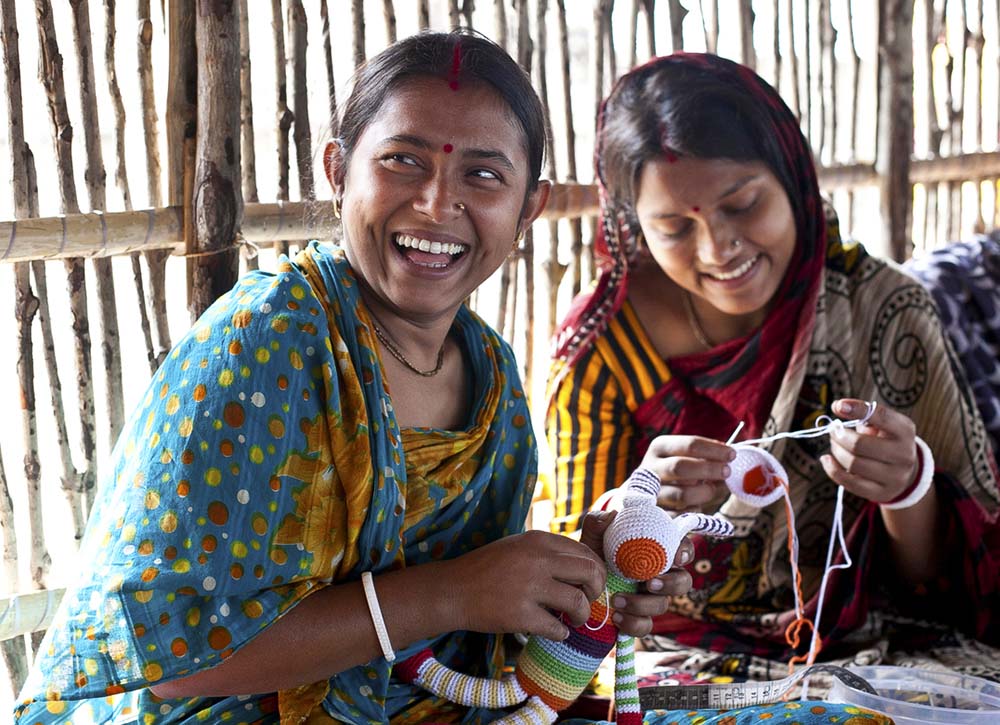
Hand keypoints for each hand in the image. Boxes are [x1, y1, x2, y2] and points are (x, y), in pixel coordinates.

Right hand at [445, 530, 605, 640]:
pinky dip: (562, 633)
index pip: (584, 551)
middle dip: (596, 590)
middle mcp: (537, 560)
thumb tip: (582, 567)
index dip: (595, 570)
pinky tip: (557, 632)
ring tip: (575, 619)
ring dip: (583, 615)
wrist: (453, 590)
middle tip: (589, 601)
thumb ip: (546, 552)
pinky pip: (557, 628)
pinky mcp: (521, 615)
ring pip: (578, 602)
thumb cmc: (485, 568)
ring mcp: (529, 587)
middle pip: (589, 572)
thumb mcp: (517, 546)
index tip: (591, 583)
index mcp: (538, 540)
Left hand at [579, 510, 693, 636]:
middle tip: (650, 582)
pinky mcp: (638, 618)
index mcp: (656, 552)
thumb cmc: (593, 553)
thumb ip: (599, 522)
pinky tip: (616, 616)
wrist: (578, 582)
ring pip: (662, 605)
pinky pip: (645, 626)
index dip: (685, 552)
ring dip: (642, 604)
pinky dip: (633, 623)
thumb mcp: (593, 536)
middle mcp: (659, 576)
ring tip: (617, 599)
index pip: (682, 549)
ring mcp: (651, 599)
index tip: (676, 556)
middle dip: (671, 584)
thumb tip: (613, 515)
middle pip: (683, 582)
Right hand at [639, 435, 734, 510]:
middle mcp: (650, 468)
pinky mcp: (654, 513)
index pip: (690, 444)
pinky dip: (694, 510)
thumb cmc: (678, 473)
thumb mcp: (688, 458)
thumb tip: (730, 458)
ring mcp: (650, 492)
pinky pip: (680, 515)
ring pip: (681, 494)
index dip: (714, 450)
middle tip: (727, 472)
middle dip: (709, 469)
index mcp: (659, 447)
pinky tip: (698, 505)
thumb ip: (707, 457)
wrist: (651, 495)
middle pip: (681, 467)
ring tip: (711, 490)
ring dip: (703, 493)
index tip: (732, 454)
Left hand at [821, 398, 918, 502]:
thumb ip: (864, 414)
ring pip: (852, 463)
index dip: (857, 409)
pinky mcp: (881, 493)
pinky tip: (826, 459)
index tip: (837, 406)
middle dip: (838, 435)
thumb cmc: (885, 440)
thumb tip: (839, 407)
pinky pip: (849, 482)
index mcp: (905, 431)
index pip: (881, 417)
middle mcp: (904, 454)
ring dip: (836, 450)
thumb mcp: (883, 424)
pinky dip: (832, 469)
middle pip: (858, 444)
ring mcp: (895, 477)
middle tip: (833, 430)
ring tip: (835, 444)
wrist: (904, 472)